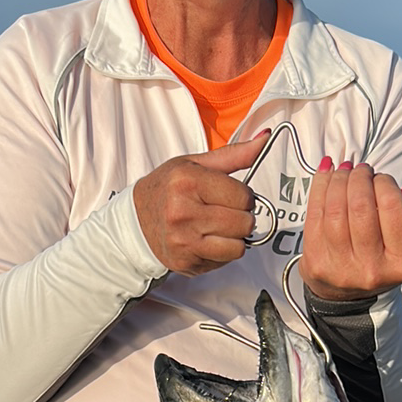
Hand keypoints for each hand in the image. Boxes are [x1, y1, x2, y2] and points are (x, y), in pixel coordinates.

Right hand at [133, 131, 269, 275]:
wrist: (136, 221)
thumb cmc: (167, 188)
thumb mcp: (195, 164)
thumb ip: (233, 154)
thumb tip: (264, 138)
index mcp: (187, 182)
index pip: (243, 197)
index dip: (243, 196)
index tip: (229, 195)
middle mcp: (183, 213)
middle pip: (244, 223)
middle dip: (241, 218)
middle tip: (224, 212)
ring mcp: (184, 241)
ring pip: (238, 247)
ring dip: (234, 238)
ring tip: (217, 228)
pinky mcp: (186, 262)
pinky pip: (224, 261)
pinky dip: (222, 252)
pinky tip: (206, 240)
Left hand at [302, 159, 401, 301]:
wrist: (352, 292)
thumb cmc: (390, 256)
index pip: (393, 208)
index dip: (385, 184)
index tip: (382, 179)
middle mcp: (372, 269)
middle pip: (361, 206)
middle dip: (360, 177)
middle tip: (362, 170)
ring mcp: (340, 267)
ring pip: (336, 208)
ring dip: (340, 179)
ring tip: (346, 170)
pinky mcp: (316, 262)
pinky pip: (314, 214)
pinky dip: (320, 186)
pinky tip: (328, 173)